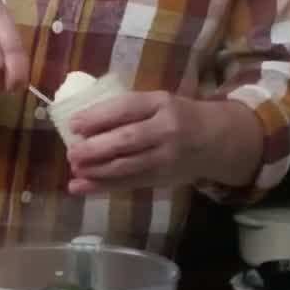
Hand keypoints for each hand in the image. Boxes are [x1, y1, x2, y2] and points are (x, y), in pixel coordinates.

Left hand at [64, 94, 260, 194]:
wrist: (217, 140)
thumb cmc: (177, 116)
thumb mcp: (158, 102)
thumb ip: (128, 109)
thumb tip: (82, 121)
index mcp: (161, 103)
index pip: (127, 108)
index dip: (98, 117)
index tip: (73, 124)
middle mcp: (167, 130)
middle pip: (128, 140)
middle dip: (96, 149)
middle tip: (71, 153)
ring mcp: (167, 157)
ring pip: (128, 166)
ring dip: (97, 171)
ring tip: (74, 171)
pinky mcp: (163, 178)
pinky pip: (130, 183)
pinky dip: (104, 186)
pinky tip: (81, 187)